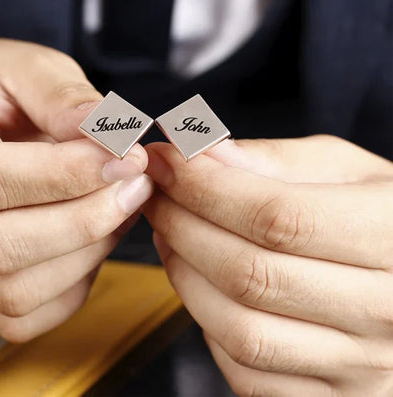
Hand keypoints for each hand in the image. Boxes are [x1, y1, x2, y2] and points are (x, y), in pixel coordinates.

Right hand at [0, 39, 152, 341]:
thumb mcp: (26, 66)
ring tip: (121, 209)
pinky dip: (70, 288)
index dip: (64, 176)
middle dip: (85, 221)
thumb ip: (64, 96)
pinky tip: (94, 243)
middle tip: (135, 185)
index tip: (125, 160)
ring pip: (10, 290)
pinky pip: (17, 315)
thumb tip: (111, 135)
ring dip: (85, 255)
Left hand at [144, 135, 392, 395]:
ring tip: (168, 232)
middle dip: (182, 224)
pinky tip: (201, 281)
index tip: (166, 162)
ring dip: (184, 274)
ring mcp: (359, 367)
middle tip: (156, 193)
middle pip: (249, 274)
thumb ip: (275, 160)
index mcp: (391, 237)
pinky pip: (245, 371)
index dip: (205, 187)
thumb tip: (204, 154)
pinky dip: (207, 322)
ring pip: (240, 329)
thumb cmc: (377, 214)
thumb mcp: (345, 169)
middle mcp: (383, 312)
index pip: (276, 217)